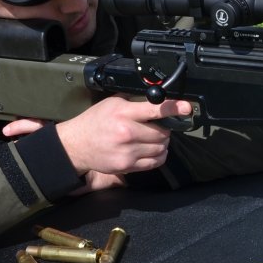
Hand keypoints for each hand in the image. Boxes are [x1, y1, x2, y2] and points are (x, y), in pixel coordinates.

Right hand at [4, 97, 192, 178]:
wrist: (76, 145)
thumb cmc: (95, 122)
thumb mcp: (113, 103)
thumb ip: (135, 100)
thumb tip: (158, 97)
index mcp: (124, 113)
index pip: (155, 109)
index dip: (174, 108)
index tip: (186, 107)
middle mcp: (127, 132)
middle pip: (163, 132)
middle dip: (164, 129)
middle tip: (157, 127)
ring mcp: (128, 151)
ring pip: (161, 147)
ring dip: (162, 143)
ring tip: (152, 138)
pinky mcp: (127, 166)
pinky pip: (155, 162)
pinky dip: (159, 156)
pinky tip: (152, 150)